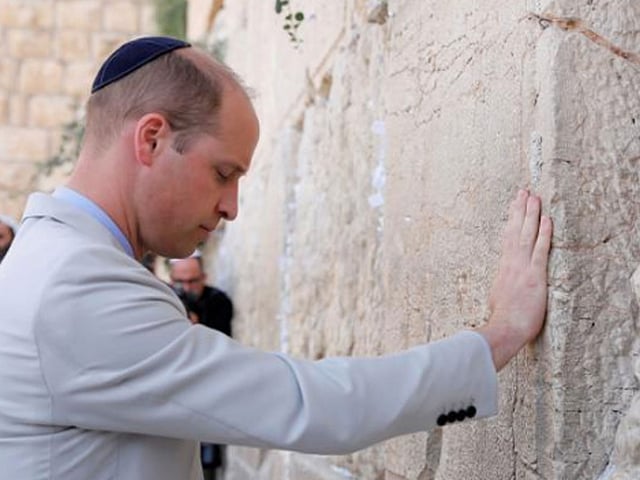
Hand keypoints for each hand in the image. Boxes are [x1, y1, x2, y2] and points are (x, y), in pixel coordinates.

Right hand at [476, 189, 552, 370]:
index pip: (508, 237)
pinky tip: (546, 220)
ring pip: (527, 235)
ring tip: (534, 197)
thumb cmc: (503, 319)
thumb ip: (503, 286)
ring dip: (531, 214)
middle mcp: (512, 263)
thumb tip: (504, 286)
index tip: (515, 204)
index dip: (512, 219)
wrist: (505, 328)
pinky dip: (543, 234)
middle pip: (516, 230)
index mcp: (504, 267)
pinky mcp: (535, 275)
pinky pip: (540, 250)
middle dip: (520, 209)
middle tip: (523, 191)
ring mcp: (523, 267)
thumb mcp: (498, 297)